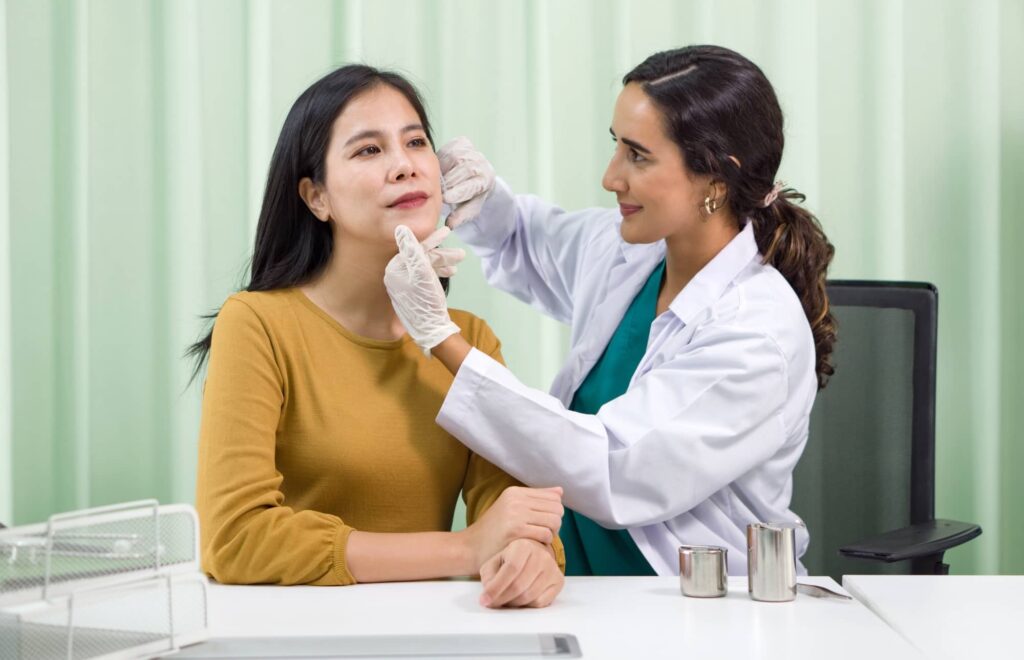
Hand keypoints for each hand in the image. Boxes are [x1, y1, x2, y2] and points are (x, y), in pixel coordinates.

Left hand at [384, 225, 461, 352]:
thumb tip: (400, 227)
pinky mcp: (412, 292)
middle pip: (420, 257)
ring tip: (459, 263)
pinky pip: (424, 276)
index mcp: (394, 270)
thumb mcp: (422, 273)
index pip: (413, 248)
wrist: (431, 331)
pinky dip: (437, 272)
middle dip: (441, 255)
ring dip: (442, 263)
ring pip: (424, 267)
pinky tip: (451, 272)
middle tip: (460, 255)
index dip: (432, 240)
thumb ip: (412, 249)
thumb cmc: (426, 301)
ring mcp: (403, 285)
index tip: (447, 232)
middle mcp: (396, 276)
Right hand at [438, 137, 494, 228]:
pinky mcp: (461, 143)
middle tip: (437, 191)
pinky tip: (438, 169)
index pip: (472, 185)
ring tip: (437, 181)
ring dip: (442, 170)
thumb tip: (449, 225)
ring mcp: (471, 151)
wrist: (475, 176)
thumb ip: (460, 216)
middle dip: (447, 182)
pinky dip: (440, 159)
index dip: (458, 192)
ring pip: (452, 158)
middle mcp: (481, 163)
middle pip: (462, 171)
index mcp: (486, 180)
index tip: (446, 199)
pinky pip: (447, 149)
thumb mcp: (469, 209)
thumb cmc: (471, 196)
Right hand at [462, 486, 563, 570]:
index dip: (554, 512)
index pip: (553, 497)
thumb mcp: (511, 508)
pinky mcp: (515, 530)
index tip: (543, 523)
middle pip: (557, 508)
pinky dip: (545, 543)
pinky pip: (545, 534)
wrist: (469, 547)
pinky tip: (534, 546)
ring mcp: (515, 514)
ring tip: (539, 540)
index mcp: (515, 492)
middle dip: (555, 523)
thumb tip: (560, 491)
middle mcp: (516, 499)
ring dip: (551, 534)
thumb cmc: (492, 531)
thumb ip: (535, 499)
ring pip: (554, 521)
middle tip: (543, 534)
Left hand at [479, 539, 564, 608]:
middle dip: (502, 598)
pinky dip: (527, 605)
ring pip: (529, 596)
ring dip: (513, 603)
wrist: (532, 558)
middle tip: (493, 603)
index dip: (496, 587)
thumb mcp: (494, 563)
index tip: (484, 600)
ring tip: (506, 599)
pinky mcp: (559, 581)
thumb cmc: (510, 561)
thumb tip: (489, 594)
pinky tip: (521, 598)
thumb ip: (489, 575)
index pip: (511, 569)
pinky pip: (540, 602)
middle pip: (519, 585)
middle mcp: (541, 555)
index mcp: (523, 546)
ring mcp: (552, 568)